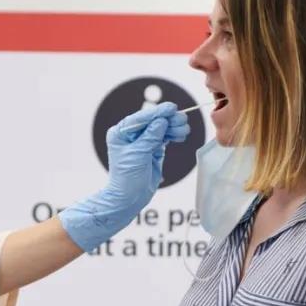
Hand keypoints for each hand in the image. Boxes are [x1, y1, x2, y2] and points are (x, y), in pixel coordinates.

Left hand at [59, 104, 189, 252]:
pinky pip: (164, 138)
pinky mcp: (152, 149)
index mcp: (120, 133)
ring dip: (173, 128)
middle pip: (153, 122)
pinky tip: (181, 135)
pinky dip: (173, 135)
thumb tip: (161, 121)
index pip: (141, 118)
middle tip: (183, 120)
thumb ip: (150, 137)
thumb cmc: (127, 178)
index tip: (172, 108)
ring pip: (160, 129)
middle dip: (168, 120)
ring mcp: (142, 142)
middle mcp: (131, 135)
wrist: (129, 198)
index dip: (157, 112)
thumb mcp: (138, 155)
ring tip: (184, 130)